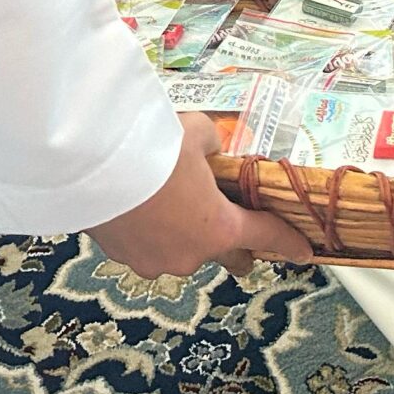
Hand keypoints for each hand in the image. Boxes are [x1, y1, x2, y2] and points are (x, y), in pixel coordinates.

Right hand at [87, 111, 314, 278]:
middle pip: (224, 256)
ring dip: (183, 233)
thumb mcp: (196, 132)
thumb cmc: (153, 147)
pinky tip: (140, 204)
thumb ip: (210, 145)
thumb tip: (206, 149)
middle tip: (238, 231)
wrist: (88, 163)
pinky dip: (149, 230)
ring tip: (172, 201)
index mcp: (218, 229)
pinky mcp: (118, 256)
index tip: (305, 253)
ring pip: (179, 251)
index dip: (288, 243)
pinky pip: (146, 245)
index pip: (265, 237)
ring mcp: (151, 261)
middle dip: (234, 246)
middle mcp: (189, 255)